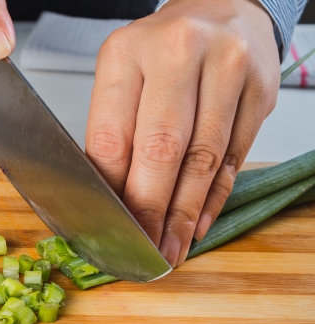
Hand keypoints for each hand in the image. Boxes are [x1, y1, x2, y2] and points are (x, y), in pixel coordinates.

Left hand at [85, 0, 279, 266]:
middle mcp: (178, 54)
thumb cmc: (162, 50)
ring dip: (186, 214)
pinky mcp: (260, 91)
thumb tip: (111, 199)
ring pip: (203, 159)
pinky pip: (233, 157)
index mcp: (127, 53)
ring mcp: (227, 69)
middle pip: (161, 149)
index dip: (113, 192)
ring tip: (171, 248)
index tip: (112, 228)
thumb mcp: (122, 76)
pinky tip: (199, 223)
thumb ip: (115, 132)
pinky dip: (214, 198)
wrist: (222, 10)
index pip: (113, 136)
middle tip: (145, 251)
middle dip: (152, 210)